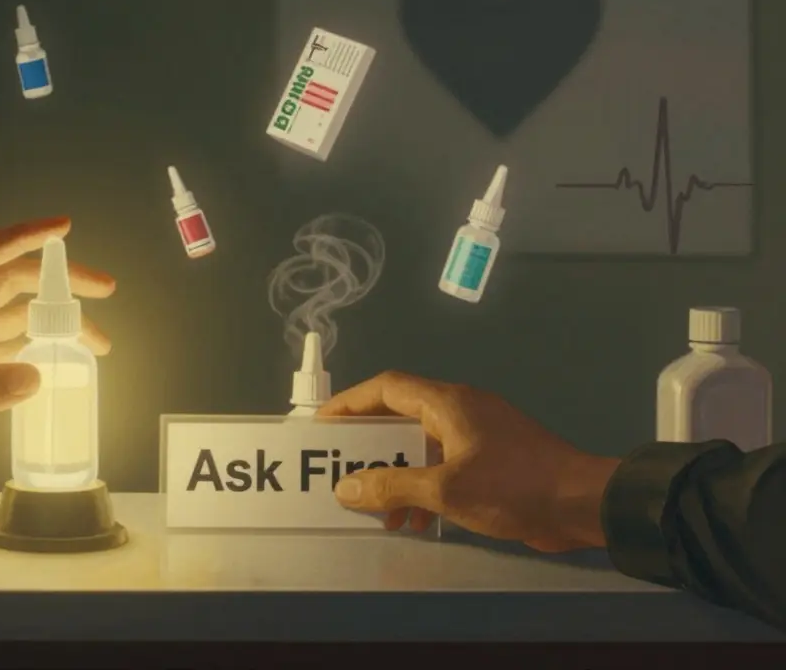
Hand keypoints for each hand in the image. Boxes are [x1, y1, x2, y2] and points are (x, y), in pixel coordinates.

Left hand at [0, 216, 114, 492]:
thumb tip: (36, 376)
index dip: (25, 237)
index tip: (64, 227)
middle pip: (11, 282)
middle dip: (60, 282)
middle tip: (105, 289)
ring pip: (15, 316)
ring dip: (55, 321)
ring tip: (98, 341)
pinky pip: (6, 348)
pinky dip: (37, 350)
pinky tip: (63, 362)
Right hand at [321, 371, 620, 551]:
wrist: (583, 504)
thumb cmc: (513, 486)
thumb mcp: (446, 489)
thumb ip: (392, 487)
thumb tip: (345, 487)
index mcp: (448, 403)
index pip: (387, 387)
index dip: (350, 403)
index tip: (323, 427)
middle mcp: (460, 410)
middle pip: (400, 416)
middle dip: (369, 446)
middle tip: (341, 469)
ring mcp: (478, 434)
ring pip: (421, 446)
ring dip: (396, 474)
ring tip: (377, 508)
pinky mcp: (492, 460)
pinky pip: (443, 465)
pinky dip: (422, 486)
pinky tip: (416, 519)